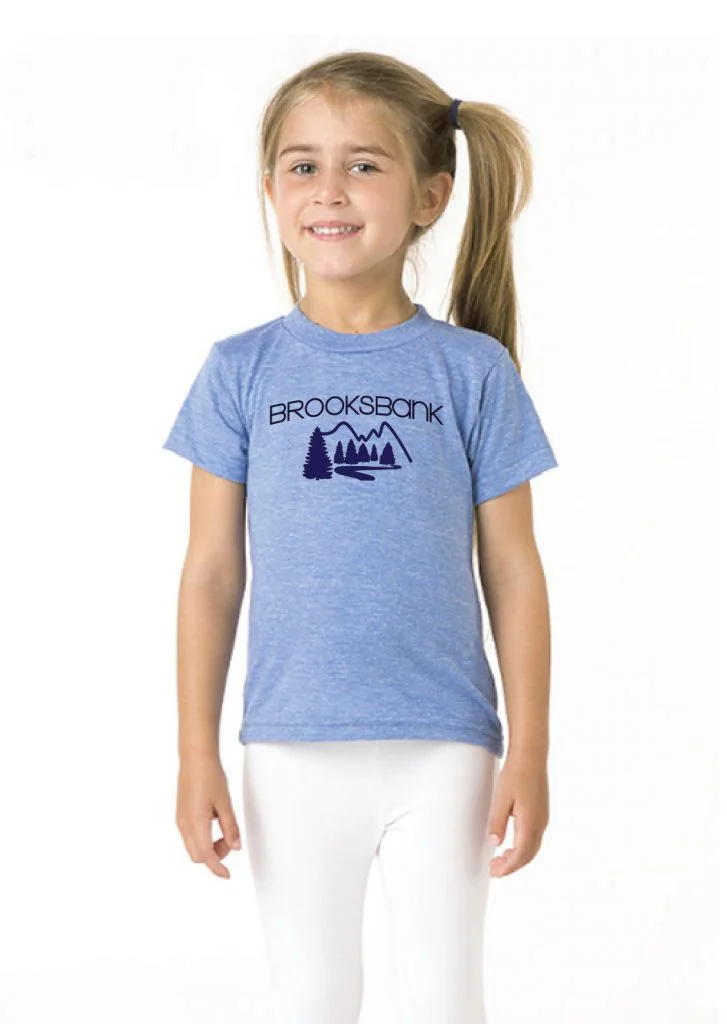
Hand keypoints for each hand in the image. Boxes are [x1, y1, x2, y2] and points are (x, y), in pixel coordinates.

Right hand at [176, 755, 241, 879]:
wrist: (195, 758)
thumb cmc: (210, 776)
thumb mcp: (225, 803)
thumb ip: (230, 827)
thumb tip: (235, 847)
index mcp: (196, 823)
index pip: (206, 856)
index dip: (217, 868)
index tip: (227, 875)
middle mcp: (184, 825)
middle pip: (197, 856)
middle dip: (214, 856)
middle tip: (229, 841)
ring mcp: (180, 820)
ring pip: (193, 847)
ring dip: (209, 847)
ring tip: (224, 830)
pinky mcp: (181, 815)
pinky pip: (191, 836)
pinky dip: (203, 838)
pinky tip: (214, 823)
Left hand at [487, 751, 548, 877]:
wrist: (531, 756)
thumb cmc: (516, 773)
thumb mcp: (501, 797)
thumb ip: (497, 822)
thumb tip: (495, 843)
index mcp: (530, 822)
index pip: (520, 854)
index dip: (508, 867)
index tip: (495, 872)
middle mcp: (540, 823)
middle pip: (528, 855)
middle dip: (512, 866)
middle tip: (494, 869)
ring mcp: (543, 818)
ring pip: (532, 848)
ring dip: (518, 857)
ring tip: (500, 859)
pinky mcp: (542, 813)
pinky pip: (534, 838)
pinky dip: (523, 847)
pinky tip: (511, 844)